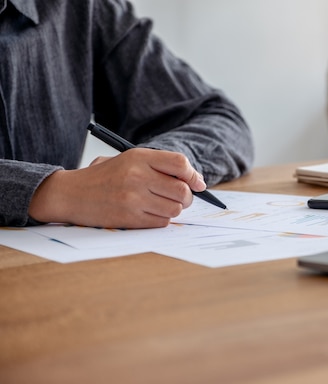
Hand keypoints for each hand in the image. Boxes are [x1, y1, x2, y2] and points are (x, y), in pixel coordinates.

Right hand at [29, 148, 206, 227]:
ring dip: (174, 210)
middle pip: (182, 189)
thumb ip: (159, 166)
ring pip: (175, 208)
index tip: (198, 184)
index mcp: (138, 157)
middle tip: (180, 199)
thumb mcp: (128, 160)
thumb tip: (195, 180)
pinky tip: (150, 214)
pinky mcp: (130, 217)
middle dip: (187, 197)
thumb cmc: (104, 177)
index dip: (193, 175)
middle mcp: (137, 176)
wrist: (70, 194)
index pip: (180, 163)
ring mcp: (133, 198)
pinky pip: (162, 222)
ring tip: (161, 206)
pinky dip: (161, 220)